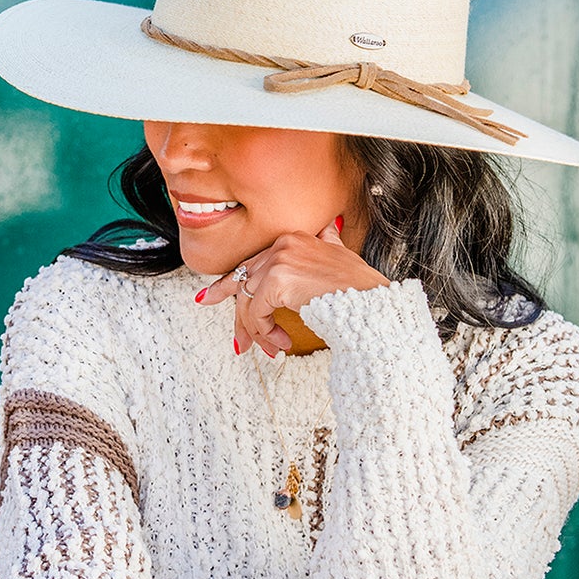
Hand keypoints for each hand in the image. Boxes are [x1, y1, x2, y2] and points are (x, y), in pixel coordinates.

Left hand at [196, 219, 388, 357]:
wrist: (372, 303)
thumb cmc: (360, 286)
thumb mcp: (340, 255)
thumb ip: (327, 241)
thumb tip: (328, 228)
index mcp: (292, 237)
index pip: (251, 263)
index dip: (228, 284)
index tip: (207, 298)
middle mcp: (282, 244)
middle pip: (245, 284)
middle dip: (240, 318)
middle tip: (240, 344)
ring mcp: (279, 262)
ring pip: (249, 301)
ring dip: (257, 332)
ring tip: (271, 350)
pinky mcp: (279, 282)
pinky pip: (257, 313)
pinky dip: (266, 333)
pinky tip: (282, 344)